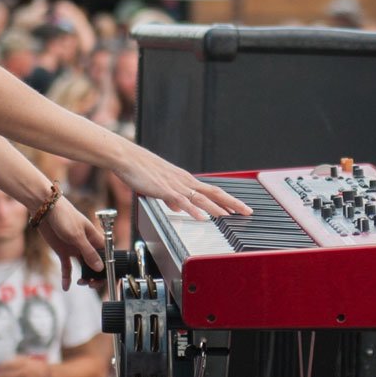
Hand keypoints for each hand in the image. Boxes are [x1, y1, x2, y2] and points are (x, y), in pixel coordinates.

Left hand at [37, 197, 105, 288]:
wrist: (44, 209)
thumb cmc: (64, 216)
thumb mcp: (77, 236)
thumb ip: (88, 252)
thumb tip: (100, 268)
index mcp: (94, 238)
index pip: (106, 256)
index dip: (107, 268)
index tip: (104, 278)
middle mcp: (86, 244)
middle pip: (95, 264)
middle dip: (95, 275)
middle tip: (91, 283)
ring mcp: (74, 248)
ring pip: (83, 267)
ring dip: (84, 277)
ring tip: (81, 283)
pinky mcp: (63, 251)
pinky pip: (67, 267)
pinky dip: (67, 277)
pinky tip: (66, 287)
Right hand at [107, 139, 253, 221]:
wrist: (128, 158)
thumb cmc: (142, 170)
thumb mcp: (161, 186)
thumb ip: (171, 198)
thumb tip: (178, 208)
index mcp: (185, 180)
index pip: (213, 190)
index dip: (228, 199)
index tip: (240, 207)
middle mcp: (185, 181)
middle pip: (214, 192)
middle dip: (232, 203)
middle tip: (247, 211)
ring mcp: (176, 185)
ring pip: (202, 197)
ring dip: (217, 207)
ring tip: (230, 216)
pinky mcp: (165, 189)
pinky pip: (183, 201)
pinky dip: (194, 210)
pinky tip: (202, 218)